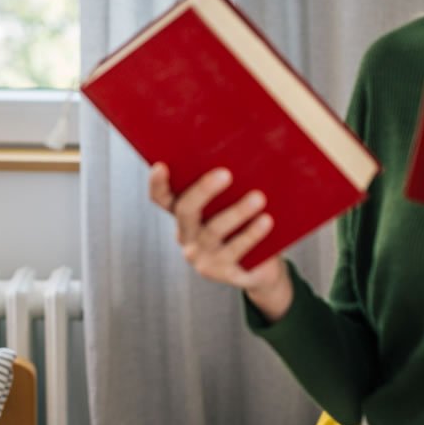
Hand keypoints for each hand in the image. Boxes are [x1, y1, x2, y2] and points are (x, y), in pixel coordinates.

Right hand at [149, 163, 293, 318]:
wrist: (262, 267)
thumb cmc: (245, 225)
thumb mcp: (232, 205)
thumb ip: (229, 187)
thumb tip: (247, 153)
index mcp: (185, 215)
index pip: (162, 198)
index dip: (157, 184)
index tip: (161, 166)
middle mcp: (187, 235)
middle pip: (185, 211)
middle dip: (203, 190)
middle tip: (226, 174)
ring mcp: (202, 256)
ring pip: (213, 231)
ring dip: (236, 212)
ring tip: (258, 198)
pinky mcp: (221, 271)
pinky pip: (235, 251)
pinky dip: (251, 234)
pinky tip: (265, 221)